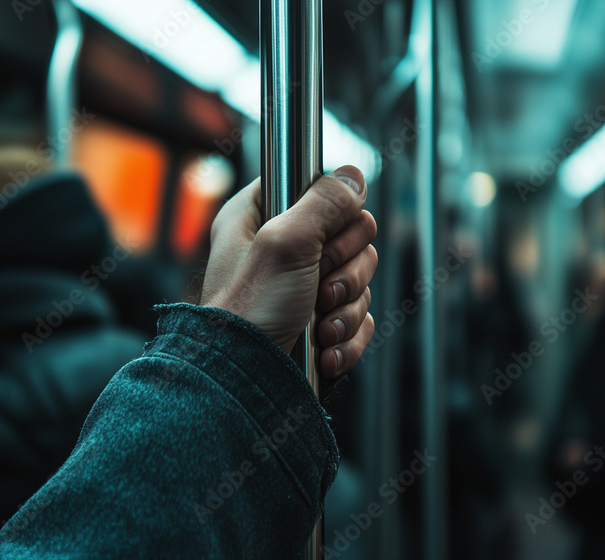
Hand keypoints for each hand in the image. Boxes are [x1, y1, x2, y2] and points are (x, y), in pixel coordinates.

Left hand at [200, 166, 377, 378]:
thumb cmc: (249, 312)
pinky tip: (324, 349)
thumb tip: (352, 176)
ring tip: (319, 326)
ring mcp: (303, 288)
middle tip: (320, 285)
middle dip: (346, 269)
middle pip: (352, 237)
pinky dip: (347, 337)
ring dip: (346, 308)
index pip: (318, 188)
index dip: (333, 212)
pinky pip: (358, 318)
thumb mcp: (285, 243)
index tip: (324, 235)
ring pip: (359, 280)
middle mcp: (282, 249)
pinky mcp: (319, 323)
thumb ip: (323, 203)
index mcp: (261, 217)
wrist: (245, 383)